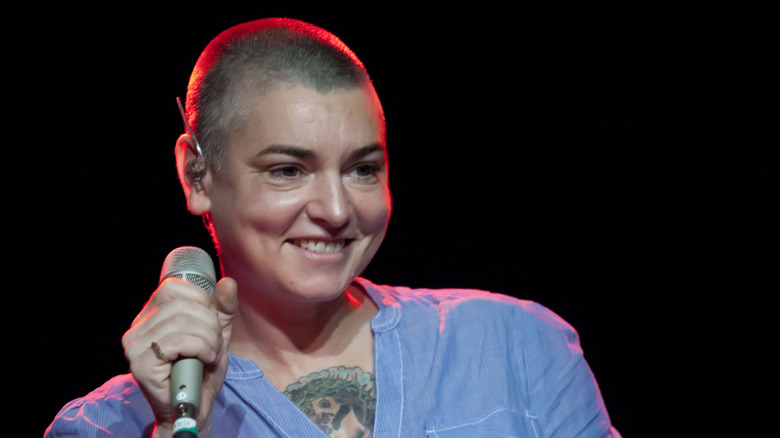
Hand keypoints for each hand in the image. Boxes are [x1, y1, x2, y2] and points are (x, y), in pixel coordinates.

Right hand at [122, 276, 238, 437]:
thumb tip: (228, 282)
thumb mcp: (218, 333)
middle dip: (209, 323)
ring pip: (181, 322)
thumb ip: (223, 308)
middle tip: (215, 343)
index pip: (173, 287)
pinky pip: (177, 341)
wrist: (194, 407)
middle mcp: (137, 328)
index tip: (212, 322)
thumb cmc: (202, 370)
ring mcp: (135, 346)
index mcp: (150, 315)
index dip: (201, 300)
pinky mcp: (141, 363)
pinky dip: (200, 347)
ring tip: (212, 353)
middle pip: (181, 305)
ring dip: (208, 338)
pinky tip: (206, 359)